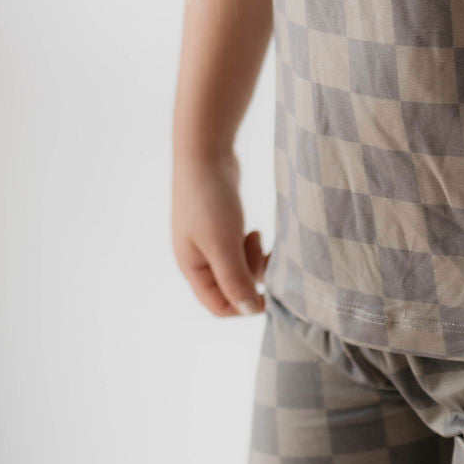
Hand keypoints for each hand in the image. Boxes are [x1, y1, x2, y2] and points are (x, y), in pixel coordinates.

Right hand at [171, 146, 268, 316]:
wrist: (205, 153)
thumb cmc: (210, 199)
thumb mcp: (223, 243)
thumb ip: (235, 279)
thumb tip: (250, 310)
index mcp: (192, 267)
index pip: (219, 306)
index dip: (244, 306)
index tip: (270, 291)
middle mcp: (199, 259)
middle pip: (232, 288)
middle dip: (251, 275)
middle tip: (259, 249)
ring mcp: (210, 243)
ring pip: (240, 268)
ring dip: (254, 259)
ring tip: (255, 235)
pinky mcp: (223, 227)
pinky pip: (241, 250)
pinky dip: (252, 247)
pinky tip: (255, 231)